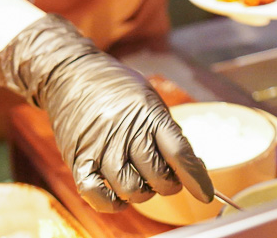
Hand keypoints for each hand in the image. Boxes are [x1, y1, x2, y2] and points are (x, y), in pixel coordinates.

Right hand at [0, 15, 212, 211]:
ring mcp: (101, 147)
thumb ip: (168, 133)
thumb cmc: (117, 88)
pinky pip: (97, 195)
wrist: (70, 74)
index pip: (180, 153)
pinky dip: (112, 202)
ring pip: (131, 190)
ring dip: (142, 193)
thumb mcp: (150, 99)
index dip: (196, 178)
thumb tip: (191, 168)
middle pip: (158, 176)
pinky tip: (119, 196)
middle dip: (168, 184)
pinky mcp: (78, 159)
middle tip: (164, 176)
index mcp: (150, 114)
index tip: (206, 194)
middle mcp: (127, 131)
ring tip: (141, 180)